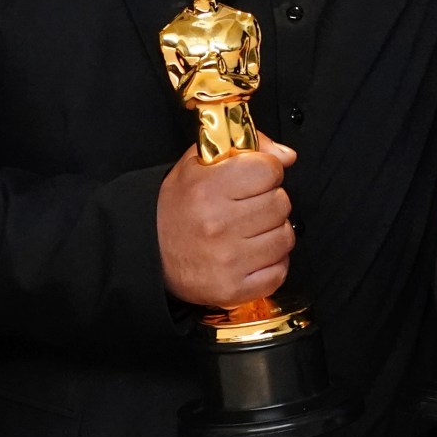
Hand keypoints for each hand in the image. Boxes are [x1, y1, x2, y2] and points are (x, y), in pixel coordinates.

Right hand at [157, 136, 296, 308]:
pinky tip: (252, 254)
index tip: (255, 178)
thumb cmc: (176, 208)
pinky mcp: (233, 289)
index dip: (266, 170)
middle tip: (249, 206)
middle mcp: (218, 224)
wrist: (149, 252)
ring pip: (285, 237)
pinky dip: (272, 263)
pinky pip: (279, 271)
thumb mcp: (197, 164)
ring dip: (273, 232)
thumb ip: (244, 147)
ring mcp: (227, 260)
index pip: (269, 169)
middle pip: (281, 203)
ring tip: (249, 231)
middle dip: (269, 201)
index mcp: (207, 189)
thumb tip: (286, 155)